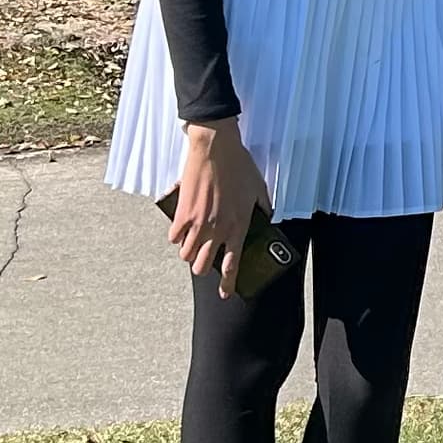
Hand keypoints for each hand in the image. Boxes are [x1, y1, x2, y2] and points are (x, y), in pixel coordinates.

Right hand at [169, 119, 267, 291]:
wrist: (216, 149)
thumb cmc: (240, 166)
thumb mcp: (259, 189)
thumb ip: (263, 207)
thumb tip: (268, 217)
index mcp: (238, 227)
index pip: (232, 265)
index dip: (228, 284)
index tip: (225, 293)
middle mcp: (217, 230)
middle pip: (202, 266)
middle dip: (202, 267)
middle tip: (202, 260)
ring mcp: (198, 224)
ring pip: (186, 255)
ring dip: (188, 252)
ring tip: (191, 244)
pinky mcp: (183, 213)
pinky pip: (174, 237)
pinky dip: (176, 236)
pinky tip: (180, 230)